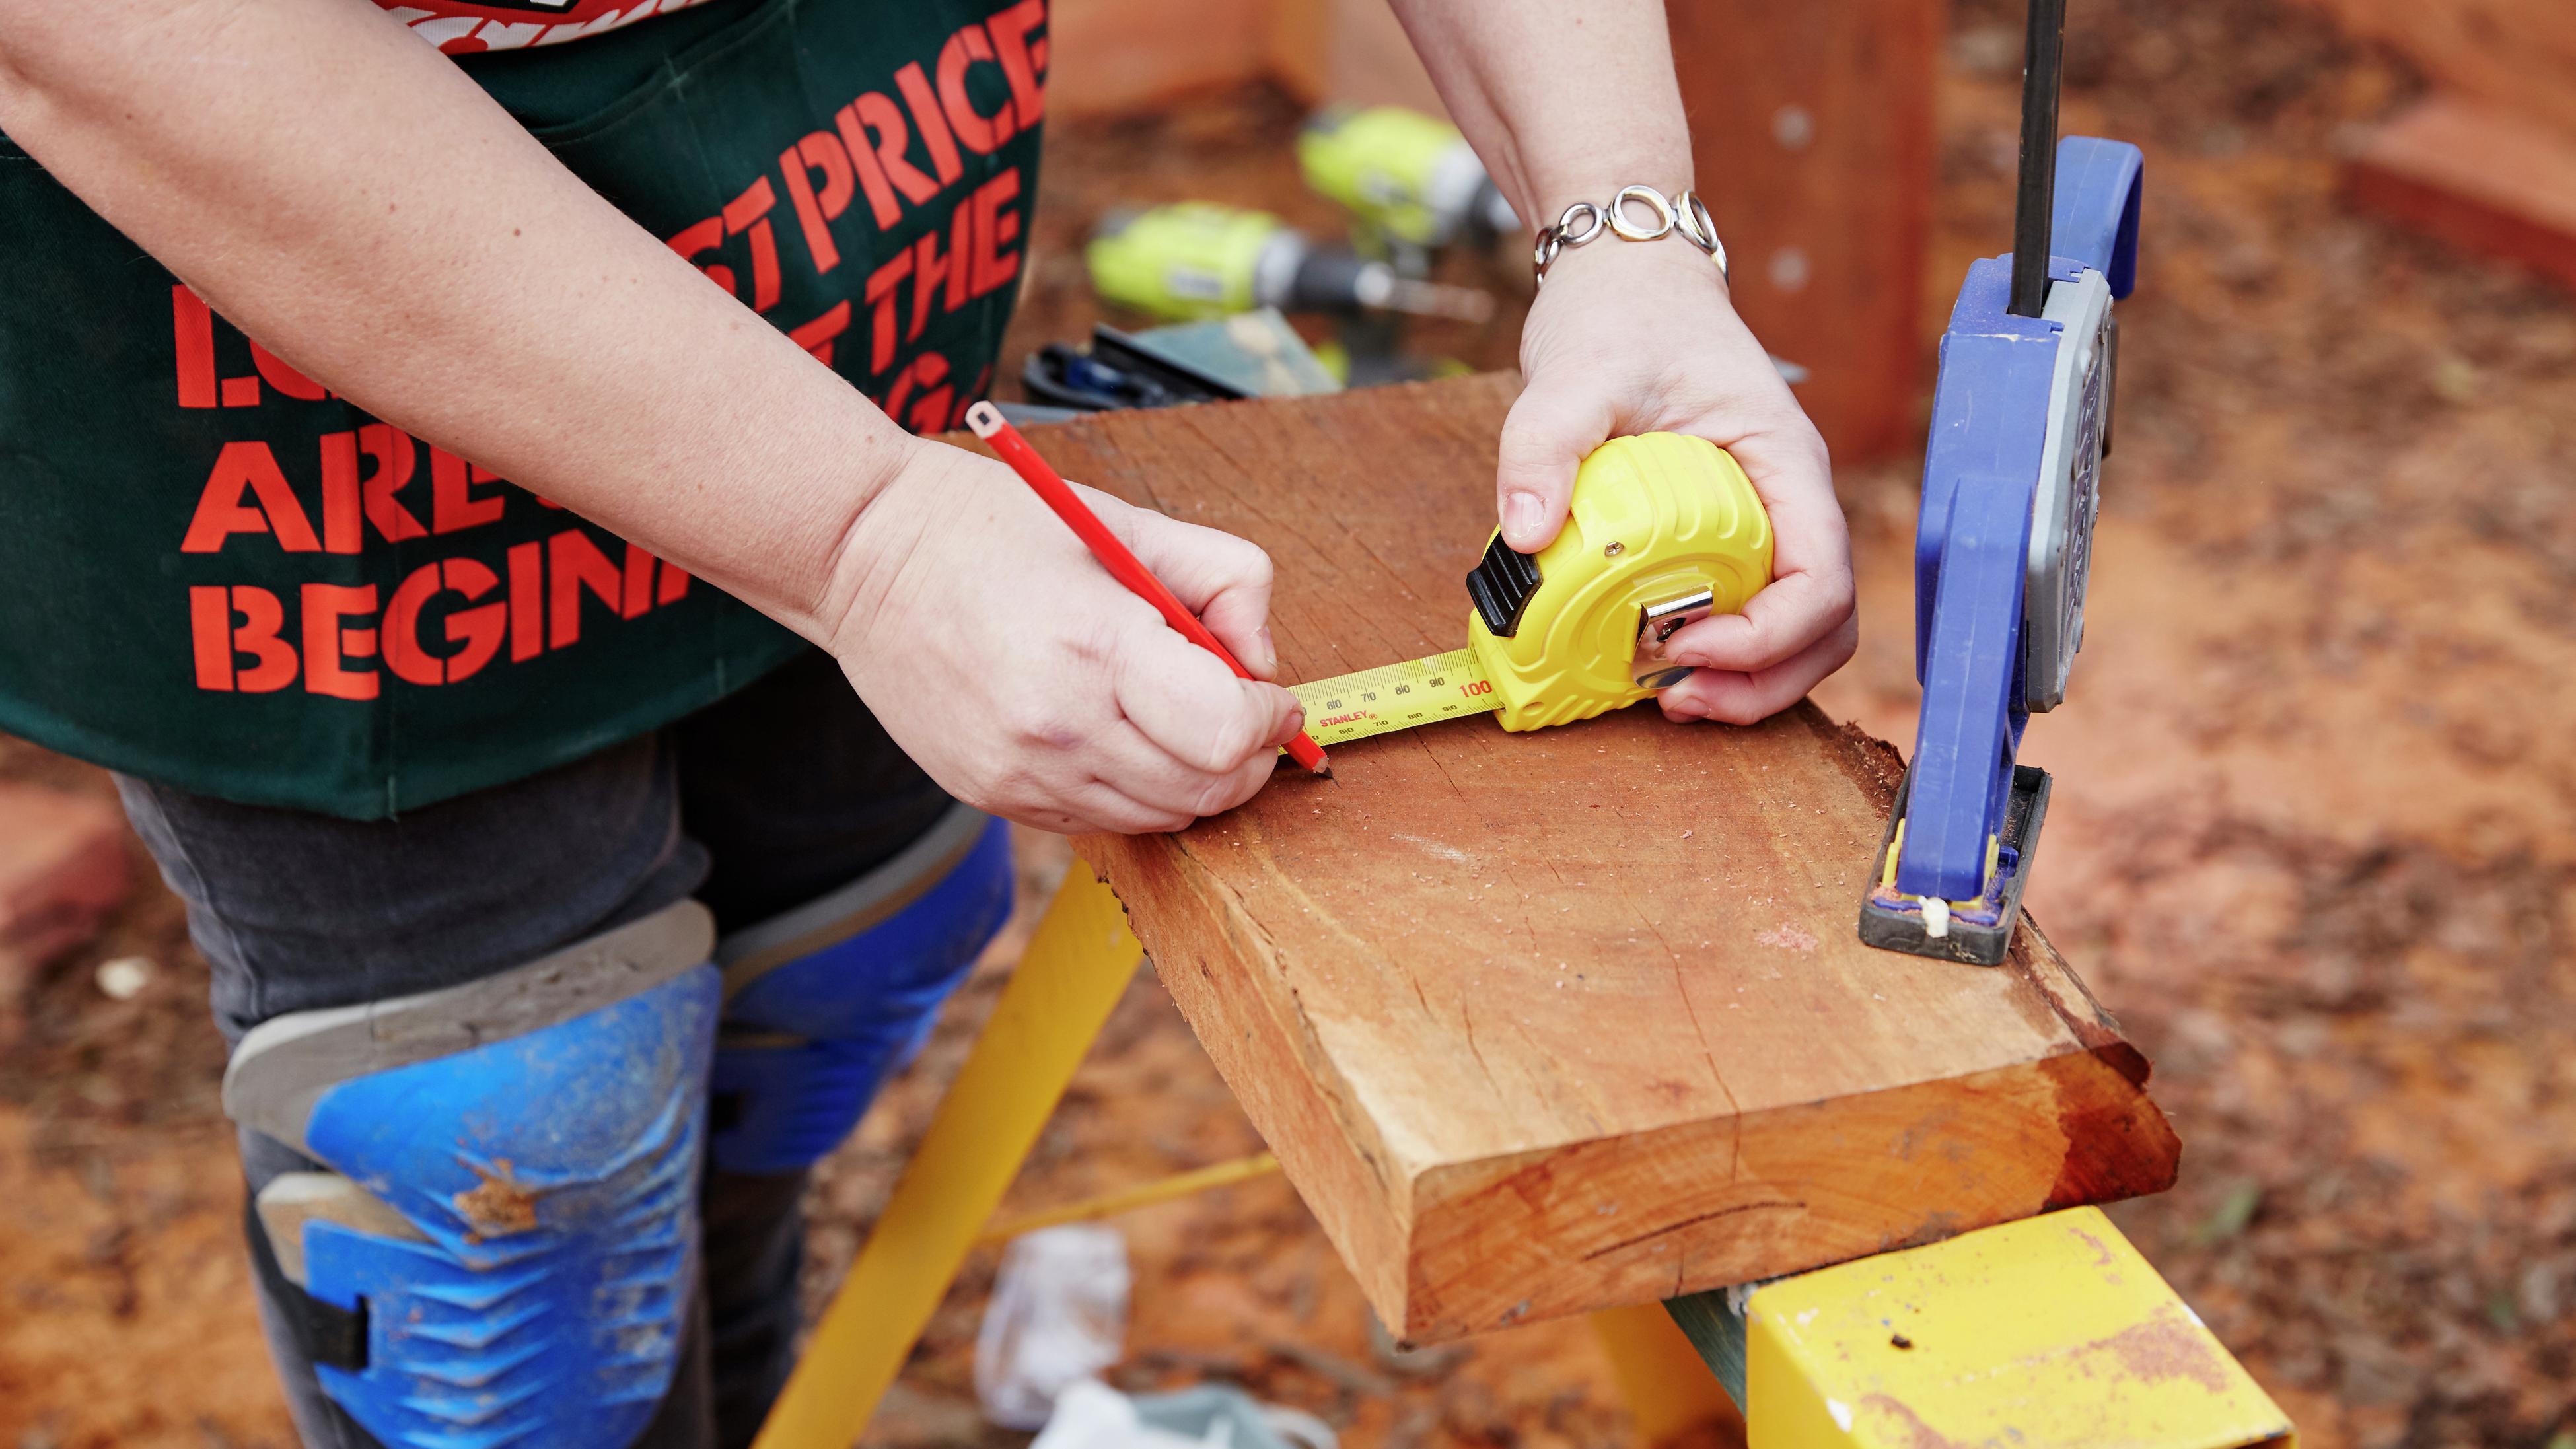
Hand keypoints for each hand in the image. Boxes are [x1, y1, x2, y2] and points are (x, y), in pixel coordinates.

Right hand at [829, 442, 1306, 833]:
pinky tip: (1121, 735)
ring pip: (1158, 819)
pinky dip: (1135, 793)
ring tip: (1182, 722)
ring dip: (1194, 782)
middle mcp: (1057, 724)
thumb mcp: (1127, 521)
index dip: (1269, 720)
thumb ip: (1226, 578)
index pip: (1224, 732)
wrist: (862, 556)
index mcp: (1097, 644)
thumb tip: (1262, 663)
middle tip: (1245, 717)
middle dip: (1246, 759)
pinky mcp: (994, 796)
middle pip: (1203, 791)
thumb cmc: (993, 528)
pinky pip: (1100, 822)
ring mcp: (1020, 772)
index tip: (1271, 699)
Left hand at [1500, 240, 1856, 724]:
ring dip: (1747, 682)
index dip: (1771, 634)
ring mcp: (1765, 519)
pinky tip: (1655, 661)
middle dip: (1763, 680)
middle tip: (1676, 698)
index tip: (1691, 646)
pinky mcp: (1727, 535)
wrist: (1627, 280)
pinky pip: (1747, 610)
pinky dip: (1717, 654)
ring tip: (1668, 695)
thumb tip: (1527, 535)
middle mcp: (1790, 498)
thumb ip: (1544, 445)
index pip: (1822, 573)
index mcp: (1783, 460)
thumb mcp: (1574, 371)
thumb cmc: (1621, 314)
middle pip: (1824, 623)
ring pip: (1797, 630)